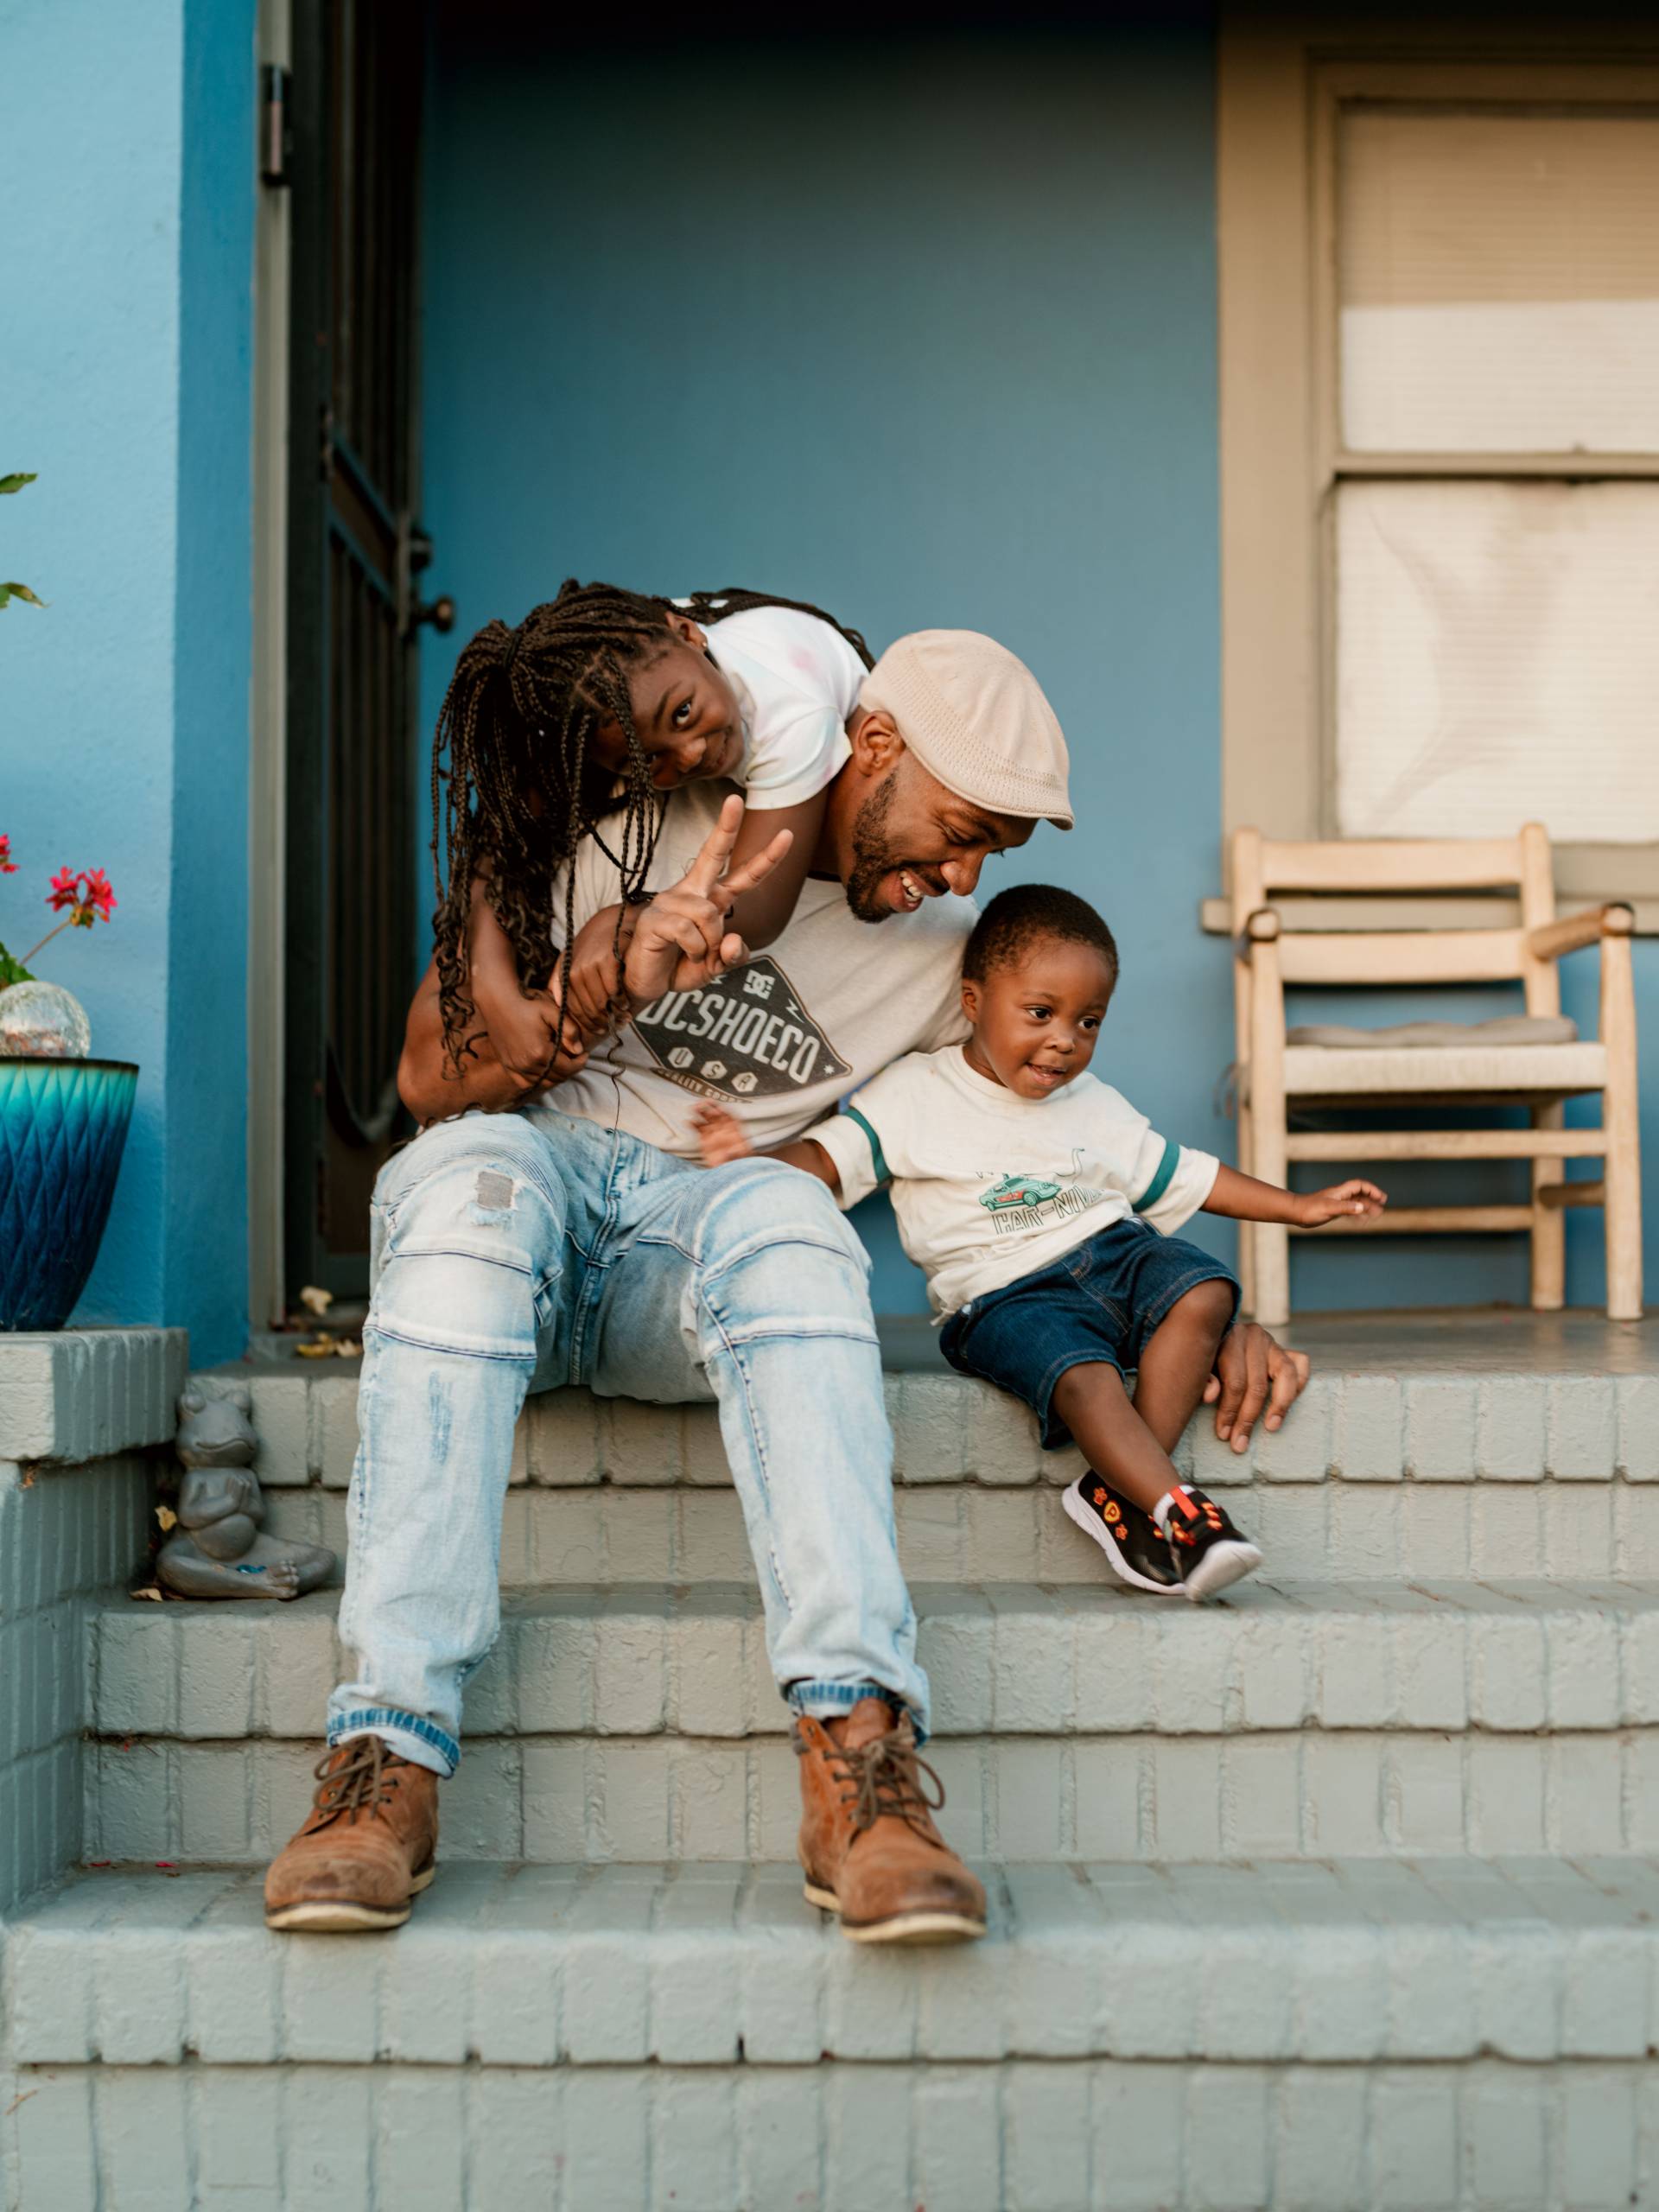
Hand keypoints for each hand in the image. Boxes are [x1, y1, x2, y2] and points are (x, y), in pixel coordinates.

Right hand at [485, 988, 576, 1087]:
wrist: (498, 1002)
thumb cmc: (527, 1004)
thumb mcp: (553, 1012)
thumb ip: (569, 1031)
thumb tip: (579, 1050)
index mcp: (540, 1052)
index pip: (567, 1068)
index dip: (580, 1063)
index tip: (584, 1053)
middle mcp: (526, 1064)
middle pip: (556, 1077)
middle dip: (570, 1069)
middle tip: (575, 1058)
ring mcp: (515, 1067)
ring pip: (543, 1082)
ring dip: (555, 1075)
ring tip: (562, 1062)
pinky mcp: (507, 1065)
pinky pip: (525, 1083)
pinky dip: (537, 1080)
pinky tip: (543, 1069)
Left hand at [557, 902, 640, 1037]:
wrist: (618, 919)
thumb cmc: (598, 943)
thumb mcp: (575, 957)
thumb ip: (562, 978)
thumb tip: (556, 1002)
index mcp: (566, 971)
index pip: (571, 1006)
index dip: (584, 1022)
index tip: (597, 1029)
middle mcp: (574, 969)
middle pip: (585, 1007)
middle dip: (599, 1021)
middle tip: (611, 1027)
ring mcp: (590, 965)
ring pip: (598, 1001)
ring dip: (610, 1014)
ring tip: (621, 1018)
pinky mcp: (607, 961)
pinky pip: (613, 990)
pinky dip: (619, 1001)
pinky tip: (625, 1004)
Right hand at [622, 795, 793, 1005]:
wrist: (646, 983)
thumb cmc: (681, 966)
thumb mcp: (717, 966)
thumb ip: (733, 956)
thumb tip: (734, 939)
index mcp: (711, 899)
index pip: (743, 875)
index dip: (766, 858)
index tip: (787, 834)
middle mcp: (692, 893)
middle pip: (712, 854)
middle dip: (726, 826)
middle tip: (735, 798)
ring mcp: (671, 902)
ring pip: (708, 915)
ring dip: (709, 944)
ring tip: (695, 954)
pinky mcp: (654, 918)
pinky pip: (688, 931)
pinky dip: (694, 951)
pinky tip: (681, 954)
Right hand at [693, 1101, 753, 1167]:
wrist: (732, 1174)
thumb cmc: (740, 1164)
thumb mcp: (741, 1159)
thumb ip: (736, 1154)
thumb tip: (730, 1152)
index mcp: (736, 1131)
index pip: (730, 1117)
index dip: (724, 1110)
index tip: (718, 1107)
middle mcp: (724, 1131)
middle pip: (717, 1116)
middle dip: (710, 1108)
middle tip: (702, 1103)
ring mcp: (714, 1136)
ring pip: (707, 1120)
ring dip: (701, 1112)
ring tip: (693, 1107)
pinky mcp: (706, 1142)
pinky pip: (699, 1131)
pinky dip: (693, 1125)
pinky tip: (688, 1122)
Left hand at [1202, 1321, 1309, 1454]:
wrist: (1210, 1332)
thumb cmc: (1204, 1356)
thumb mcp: (1199, 1365)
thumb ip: (1203, 1379)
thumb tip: (1210, 1397)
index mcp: (1229, 1338)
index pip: (1235, 1382)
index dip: (1229, 1412)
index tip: (1224, 1434)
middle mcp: (1253, 1337)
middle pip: (1257, 1384)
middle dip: (1247, 1418)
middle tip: (1240, 1443)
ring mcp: (1272, 1342)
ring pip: (1285, 1374)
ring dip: (1280, 1404)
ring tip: (1271, 1426)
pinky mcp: (1285, 1349)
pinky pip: (1301, 1364)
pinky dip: (1299, 1384)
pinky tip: (1289, 1404)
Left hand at [1295, 1179, 1386, 1227]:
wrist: (1295, 1212)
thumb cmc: (1310, 1208)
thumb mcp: (1329, 1208)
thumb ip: (1346, 1208)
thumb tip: (1362, 1207)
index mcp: (1340, 1191)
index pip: (1360, 1186)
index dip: (1372, 1189)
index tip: (1381, 1197)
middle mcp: (1340, 1196)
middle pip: (1360, 1194)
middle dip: (1372, 1199)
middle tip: (1382, 1205)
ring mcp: (1337, 1203)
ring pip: (1356, 1203)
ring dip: (1366, 1207)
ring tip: (1377, 1214)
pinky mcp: (1333, 1211)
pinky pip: (1349, 1211)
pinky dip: (1357, 1214)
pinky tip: (1362, 1221)